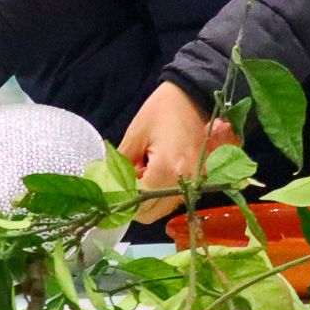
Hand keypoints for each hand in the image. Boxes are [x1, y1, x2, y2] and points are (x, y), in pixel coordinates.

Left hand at [118, 81, 212, 222]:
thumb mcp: (135, 134)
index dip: (121, 198)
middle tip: (126, 180)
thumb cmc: (162, 110)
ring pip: (163, 208)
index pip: (139, 204)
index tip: (111, 188)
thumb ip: (121, 165)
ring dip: (149, 198)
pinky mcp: (200, 179)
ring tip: (143, 171)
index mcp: (167, 171)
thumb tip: (110, 185)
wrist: (193, 95)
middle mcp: (184, 183)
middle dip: (134, 202)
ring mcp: (195, 183)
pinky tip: (156, 171)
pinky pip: (175, 197)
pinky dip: (162, 192)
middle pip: (152, 213)